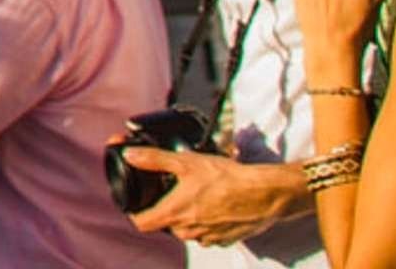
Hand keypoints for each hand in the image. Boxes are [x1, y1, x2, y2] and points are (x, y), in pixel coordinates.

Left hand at [119, 147, 310, 243]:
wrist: (265, 194)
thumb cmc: (227, 179)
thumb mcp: (186, 162)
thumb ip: (154, 159)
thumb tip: (130, 155)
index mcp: (175, 214)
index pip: (142, 223)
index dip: (134, 213)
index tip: (136, 202)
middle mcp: (189, 232)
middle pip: (166, 224)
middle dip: (167, 208)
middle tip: (175, 190)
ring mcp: (208, 238)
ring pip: (188, 229)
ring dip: (189, 215)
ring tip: (198, 194)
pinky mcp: (225, 240)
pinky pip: (208, 233)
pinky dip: (207, 220)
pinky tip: (216, 204)